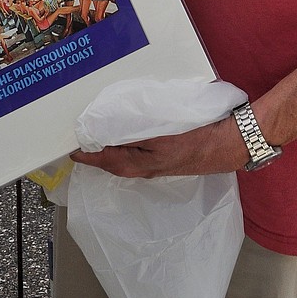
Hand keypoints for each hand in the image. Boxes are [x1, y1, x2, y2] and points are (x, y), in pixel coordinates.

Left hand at [69, 115, 248, 178]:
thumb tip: (102, 133)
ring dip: (108, 144)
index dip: (84, 152)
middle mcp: (141, 168)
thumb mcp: (159, 133)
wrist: (228, 144)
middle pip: (109, 159)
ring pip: (121, 156)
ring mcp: (153, 165)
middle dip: (93, 148)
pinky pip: (135, 152)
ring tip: (97, 129)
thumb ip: (130, 134)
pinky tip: (125, 131)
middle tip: (79, 132)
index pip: (101, 159)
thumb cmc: (195, 137)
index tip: (68, 144)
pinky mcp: (163, 158)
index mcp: (136, 164)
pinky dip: (124, 142)